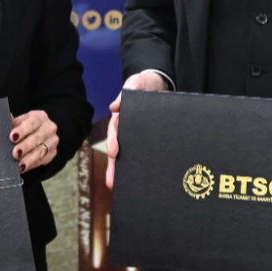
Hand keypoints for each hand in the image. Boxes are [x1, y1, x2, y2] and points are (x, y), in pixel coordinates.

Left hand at [11, 109, 59, 172]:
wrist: (39, 133)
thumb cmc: (25, 127)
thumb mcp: (19, 122)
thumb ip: (13, 123)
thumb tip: (5, 119)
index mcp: (40, 117)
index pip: (32, 123)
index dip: (22, 130)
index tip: (12, 137)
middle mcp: (49, 128)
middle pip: (37, 138)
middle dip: (25, 146)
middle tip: (15, 154)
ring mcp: (53, 141)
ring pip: (41, 151)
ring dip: (29, 159)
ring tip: (19, 165)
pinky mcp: (53, 153)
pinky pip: (43, 160)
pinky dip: (32, 165)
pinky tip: (24, 168)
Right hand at [106, 70, 168, 188]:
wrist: (160, 85)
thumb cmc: (143, 85)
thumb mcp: (135, 83)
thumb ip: (127, 91)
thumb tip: (114, 106)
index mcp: (123, 118)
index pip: (116, 131)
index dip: (113, 142)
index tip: (113, 152)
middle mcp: (127, 130)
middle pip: (119, 150)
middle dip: (114, 165)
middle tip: (112, 181)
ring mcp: (139, 137)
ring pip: (130, 155)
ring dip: (124, 171)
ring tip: (120, 187)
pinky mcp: (150, 141)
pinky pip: (145, 155)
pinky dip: (142, 167)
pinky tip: (143, 181)